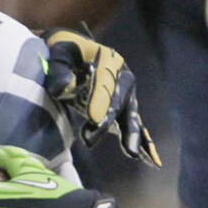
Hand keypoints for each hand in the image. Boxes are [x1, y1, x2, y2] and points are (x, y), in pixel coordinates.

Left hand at [41, 26, 160, 165]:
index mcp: (109, 59)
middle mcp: (124, 77)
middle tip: (92, 137)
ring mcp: (127, 93)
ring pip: (129, 116)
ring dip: (130, 135)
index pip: (105, 82)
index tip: (93, 118)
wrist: (74, 48)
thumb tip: (61, 90)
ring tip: (132, 153)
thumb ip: (59, 70)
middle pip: (117, 101)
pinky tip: (149, 159)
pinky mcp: (125, 107)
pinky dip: (142, 141)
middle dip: (107, 121)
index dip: (100, 100)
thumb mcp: (58, 52)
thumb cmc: (64, 50)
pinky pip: (132, 125)